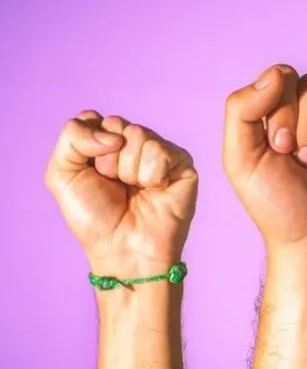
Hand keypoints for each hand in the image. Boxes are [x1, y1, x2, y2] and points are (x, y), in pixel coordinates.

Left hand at [45, 111, 197, 275]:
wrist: (123, 249)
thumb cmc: (95, 218)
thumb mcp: (62, 174)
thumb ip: (72, 137)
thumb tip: (113, 135)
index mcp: (106, 143)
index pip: (94, 119)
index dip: (88, 146)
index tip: (92, 174)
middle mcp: (134, 144)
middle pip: (116, 124)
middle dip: (107, 160)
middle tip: (115, 185)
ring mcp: (160, 152)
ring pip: (138, 135)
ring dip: (128, 170)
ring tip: (135, 190)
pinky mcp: (182, 164)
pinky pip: (160, 151)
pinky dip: (151, 175)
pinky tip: (154, 191)